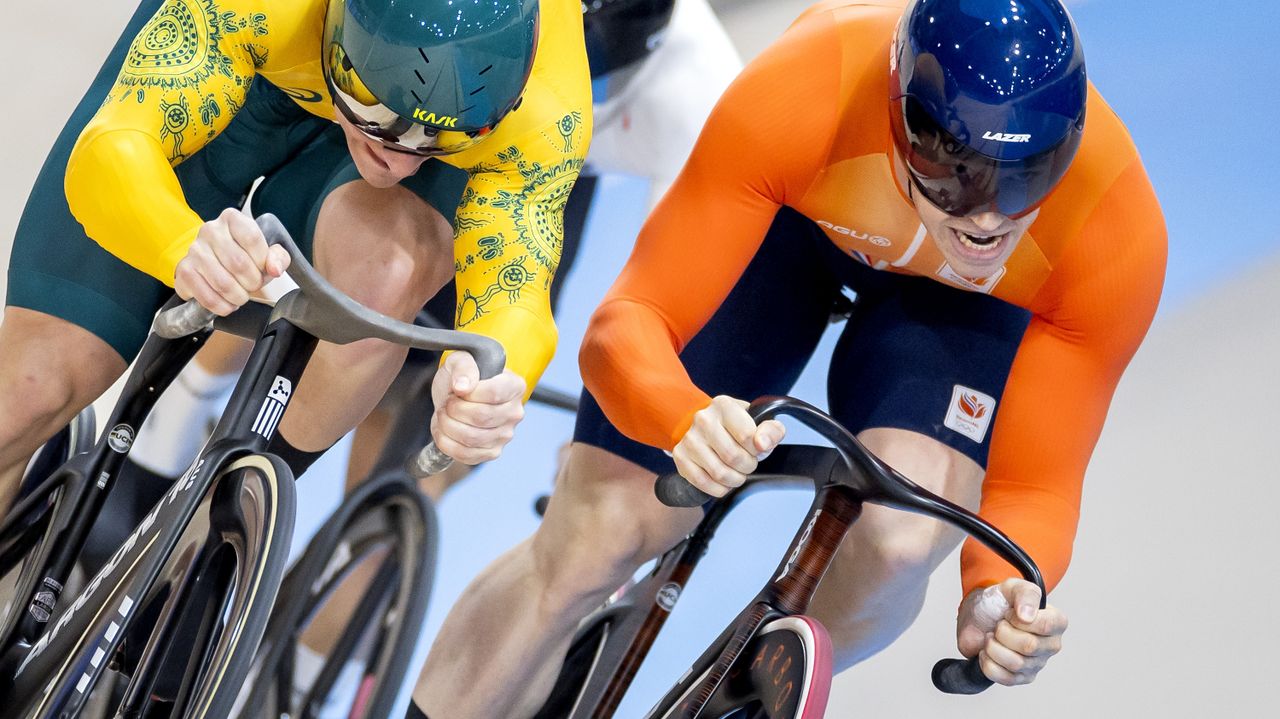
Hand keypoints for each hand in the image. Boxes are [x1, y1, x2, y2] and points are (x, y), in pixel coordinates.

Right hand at [174, 208, 290, 314]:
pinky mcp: (184, 271)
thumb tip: (275, 268)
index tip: (263, 268)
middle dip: (252, 283)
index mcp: (232, 219)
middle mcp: (210, 230)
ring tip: (240, 295)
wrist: (212, 264)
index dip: (262, 260)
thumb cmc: (242, 256)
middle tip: (252, 285)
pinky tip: (227, 302)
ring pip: (223, 283)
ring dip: (238, 297)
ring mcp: (195, 250)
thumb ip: (278, 257)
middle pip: (238, 263)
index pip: (252, 237)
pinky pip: (207, 297)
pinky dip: (222, 306)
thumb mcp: (265, 253)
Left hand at [430, 351, 526, 464]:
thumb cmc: (462, 377)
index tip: (457, 389)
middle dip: (454, 409)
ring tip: (443, 414)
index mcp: (515, 386)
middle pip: (481, 417)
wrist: (456, 397)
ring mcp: (505, 435)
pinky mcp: (491, 452)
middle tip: (446, 402)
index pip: (494, 393)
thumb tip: (463, 387)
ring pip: (471, 438)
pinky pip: (466, 454)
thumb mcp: (460, 360)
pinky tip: (443, 429)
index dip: (469, 393)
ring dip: (447, 425)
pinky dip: (446, 442)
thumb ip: (463, 367)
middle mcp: (515, 413)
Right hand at [671, 395, 785, 497]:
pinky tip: (723, 481)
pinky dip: (719, 488)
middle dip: (747, 466)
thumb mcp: (758, 422)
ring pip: (719, 473)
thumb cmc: (736, 427)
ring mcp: (689, 438)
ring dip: (735, 479)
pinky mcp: (680, 456)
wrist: (707, 427)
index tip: (756, 449)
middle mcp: (703, 419)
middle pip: (733, 457)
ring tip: (737, 473)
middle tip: (747, 463)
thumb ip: (771, 430)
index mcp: (724, 406)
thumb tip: (763, 444)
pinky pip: (703, 482)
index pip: (748, 436)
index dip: (757, 450)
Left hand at [957, 579, 1067, 685]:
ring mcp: (1036, 664)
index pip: (1046, 625)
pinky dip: (988, 662)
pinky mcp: (1021, 678)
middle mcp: (1050, 645)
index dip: (1019, 619)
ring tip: (991, 637)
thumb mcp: (1012, 587)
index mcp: (1056, 622)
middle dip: (1003, 632)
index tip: (1008, 612)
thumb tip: (1027, 615)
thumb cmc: (999, 602)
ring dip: (993, 647)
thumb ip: (1025, 594)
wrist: (977, 616)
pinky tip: (987, 652)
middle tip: (998, 624)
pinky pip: (1004, 678)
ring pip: (1016, 664)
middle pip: (1029, 646)